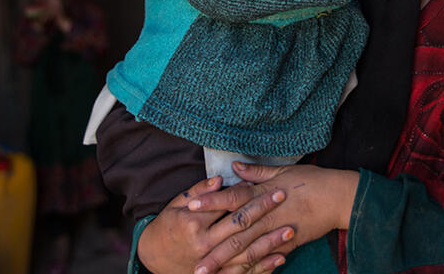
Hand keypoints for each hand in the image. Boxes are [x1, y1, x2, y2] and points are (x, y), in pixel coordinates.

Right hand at [138, 176, 293, 273]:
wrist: (153, 258)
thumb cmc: (166, 226)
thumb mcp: (177, 204)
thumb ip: (199, 191)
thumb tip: (220, 179)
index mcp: (194, 224)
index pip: (225, 205)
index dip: (246, 194)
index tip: (264, 184)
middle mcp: (204, 244)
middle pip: (239, 225)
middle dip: (263, 210)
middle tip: (282, 196)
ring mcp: (212, 263)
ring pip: (246, 251)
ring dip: (270, 241)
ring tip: (290, 229)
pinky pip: (244, 272)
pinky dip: (264, 266)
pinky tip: (281, 257)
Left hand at [190, 163, 359, 273]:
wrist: (339, 197)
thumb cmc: (312, 180)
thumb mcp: (284, 171)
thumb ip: (257, 172)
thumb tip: (235, 167)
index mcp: (264, 192)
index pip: (233, 197)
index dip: (211, 201)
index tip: (190, 206)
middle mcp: (268, 212)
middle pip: (236, 230)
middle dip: (213, 245)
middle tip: (192, 256)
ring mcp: (278, 230)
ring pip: (248, 249)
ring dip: (226, 261)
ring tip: (207, 272)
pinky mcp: (289, 242)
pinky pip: (266, 257)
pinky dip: (251, 267)